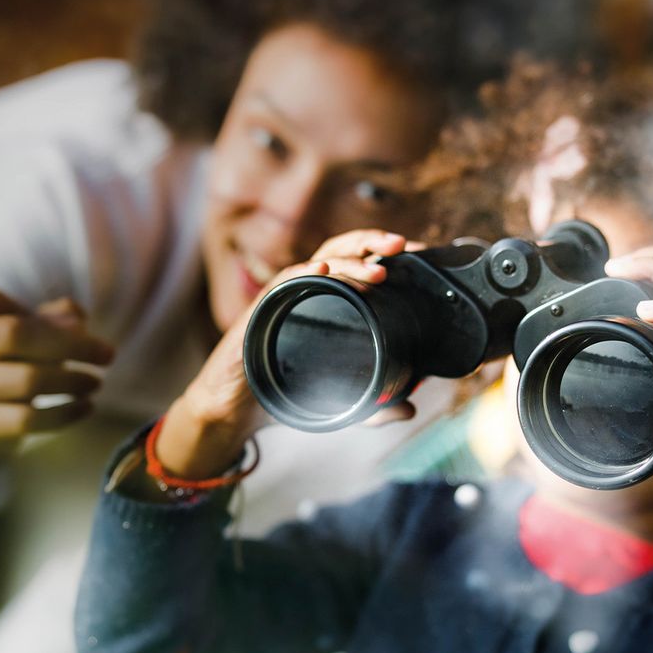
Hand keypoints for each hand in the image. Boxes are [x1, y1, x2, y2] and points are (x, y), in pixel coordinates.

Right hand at [0, 246, 113, 466]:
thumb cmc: (17, 357)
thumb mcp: (37, 329)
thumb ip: (58, 318)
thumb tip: (75, 319)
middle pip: (15, 334)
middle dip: (71, 345)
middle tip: (108, 355)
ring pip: (27, 380)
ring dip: (72, 381)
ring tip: (96, 382)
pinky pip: (28, 419)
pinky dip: (65, 413)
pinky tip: (86, 407)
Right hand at [153, 230, 412, 480]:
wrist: (235, 410)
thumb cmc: (283, 393)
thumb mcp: (339, 402)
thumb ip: (375, 406)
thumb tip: (409, 408)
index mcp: (328, 301)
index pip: (359, 264)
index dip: (385, 254)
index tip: (417, 253)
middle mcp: (307, 292)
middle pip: (341, 252)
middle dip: (371, 243)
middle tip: (401, 246)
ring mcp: (284, 298)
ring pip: (318, 264)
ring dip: (349, 262)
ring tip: (377, 272)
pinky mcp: (261, 311)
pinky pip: (282, 283)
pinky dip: (303, 273)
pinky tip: (322, 270)